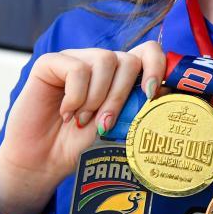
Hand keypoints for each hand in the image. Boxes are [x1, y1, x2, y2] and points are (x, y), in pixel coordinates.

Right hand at [0, 41, 165, 213]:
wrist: (43, 162)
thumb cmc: (81, 145)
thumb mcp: (119, 128)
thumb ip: (140, 107)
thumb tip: (168, 90)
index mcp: (121, 75)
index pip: (148, 51)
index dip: (156, 66)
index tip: (150, 94)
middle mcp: (101, 63)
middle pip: (128, 59)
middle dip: (121, 95)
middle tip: (106, 124)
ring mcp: (76, 59)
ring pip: (105, 60)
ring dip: (97, 97)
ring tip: (83, 120)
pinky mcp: (50, 63)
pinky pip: (77, 68)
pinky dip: (76, 96)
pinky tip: (67, 113)